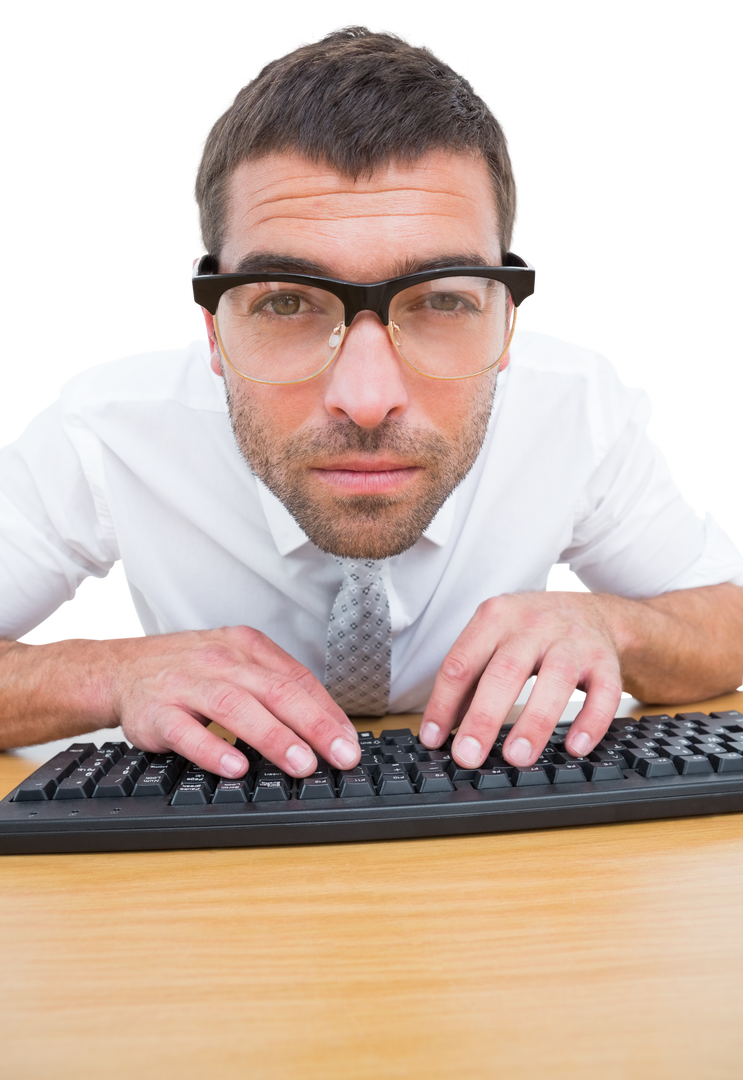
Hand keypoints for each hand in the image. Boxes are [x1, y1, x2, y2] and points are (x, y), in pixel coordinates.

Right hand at [110, 626, 359, 778]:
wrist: (123, 669)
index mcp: (246, 648)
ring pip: (235, 707)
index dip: (327, 712)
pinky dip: (213, 749)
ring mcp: (187, 685)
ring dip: (272, 737)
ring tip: (301, 763)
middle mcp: (220, 662)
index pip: (297, 679)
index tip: (350, 742)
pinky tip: (236, 767)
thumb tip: (326, 726)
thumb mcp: (236, 663)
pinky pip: (186, 731)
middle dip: (312, 725)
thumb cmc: (190, 671)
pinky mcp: (157, 712)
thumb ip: (276, 688)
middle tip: (340, 755)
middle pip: (275, 691)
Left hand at [419, 590, 623, 767]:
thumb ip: (468, 678)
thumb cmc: (531, 631)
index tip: (434, 740)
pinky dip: (592, 721)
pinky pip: (604, 692)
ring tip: (517, 757)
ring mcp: (573, 641)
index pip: (461, 663)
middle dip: (484, 717)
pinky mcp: (605, 660)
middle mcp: (533, 625)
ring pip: (556, 679)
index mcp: (496, 618)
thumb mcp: (493, 637)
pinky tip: (576, 747)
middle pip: (506, 670)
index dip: (444, 703)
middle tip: (469, 755)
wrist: (590, 610)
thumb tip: (440, 728)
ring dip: (535, 722)